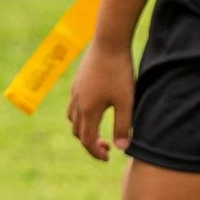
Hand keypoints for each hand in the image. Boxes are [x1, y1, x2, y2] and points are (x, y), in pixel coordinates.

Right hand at [67, 44, 137, 160]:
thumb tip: (121, 148)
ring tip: (100, 130)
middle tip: (107, 147)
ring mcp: (75, 91)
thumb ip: (123, 125)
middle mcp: (78, 102)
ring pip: (73, 118)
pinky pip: (74, 105)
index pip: (88, 140)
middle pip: (78, 132)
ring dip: (84, 129)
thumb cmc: (120, 71)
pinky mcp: (78, 82)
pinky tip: (96, 109)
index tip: (109, 157)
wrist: (109, 42)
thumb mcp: (126, 101)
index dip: (97, 153)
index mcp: (89, 110)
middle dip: (91, 143)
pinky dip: (81, 115)